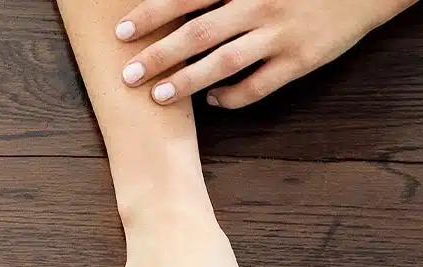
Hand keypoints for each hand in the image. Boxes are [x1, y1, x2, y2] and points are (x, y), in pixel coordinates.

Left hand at [116, 0, 415, 108]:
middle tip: (127, 75)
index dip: (151, 13)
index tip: (122, 31)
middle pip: (196, 33)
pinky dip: (232, 96)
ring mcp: (280, 35)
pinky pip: (258, 86)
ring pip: (223, 64)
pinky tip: (212, 100)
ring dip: (187, 81)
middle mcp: (259, 5)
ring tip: (159, 95)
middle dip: (158, 55)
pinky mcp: (301, 60)